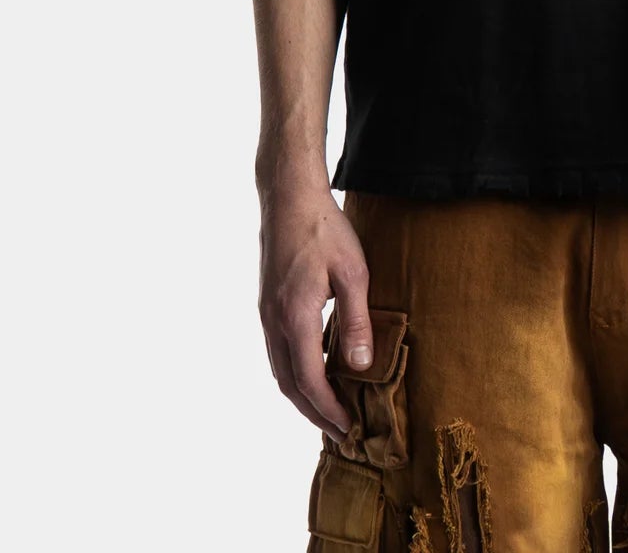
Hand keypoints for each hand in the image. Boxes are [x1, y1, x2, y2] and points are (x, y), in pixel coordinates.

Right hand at [258, 181, 374, 437]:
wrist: (289, 196)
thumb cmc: (324, 229)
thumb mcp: (352, 272)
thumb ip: (356, 320)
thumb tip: (361, 365)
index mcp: (295, 317)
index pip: (309, 380)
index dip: (328, 409)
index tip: (348, 428)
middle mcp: (274, 321)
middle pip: (289, 384)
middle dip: (313, 412)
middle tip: (339, 431)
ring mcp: (266, 312)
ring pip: (280, 369)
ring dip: (302, 395)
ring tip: (327, 409)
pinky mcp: (267, 303)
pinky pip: (278, 351)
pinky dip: (294, 371)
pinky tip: (313, 371)